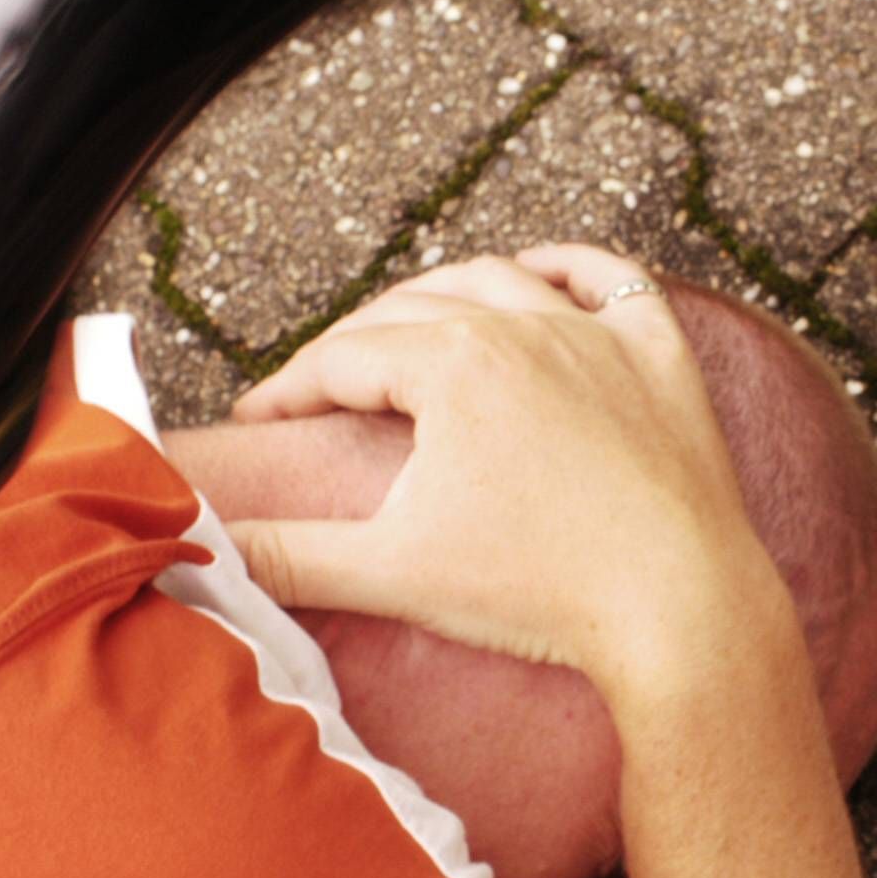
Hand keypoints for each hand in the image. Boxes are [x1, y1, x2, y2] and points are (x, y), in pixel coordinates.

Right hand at [226, 247, 780, 696]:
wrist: (680, 611)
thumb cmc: (536, 593)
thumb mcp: (391, 571)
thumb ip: (287, 555)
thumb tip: (195, 549)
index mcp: (451, 363)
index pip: (341, 359)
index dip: (287, 390)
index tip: (258, 420)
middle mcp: (523, 325)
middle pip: (409, 311)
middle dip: (350, 346)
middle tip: (318, 390)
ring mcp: (598, 335)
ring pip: (501, 278)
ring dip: (443, 294)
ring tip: (407, 325)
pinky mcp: (661, 358)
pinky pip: (612, 279)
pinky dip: (568, 266)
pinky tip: (538, 275)